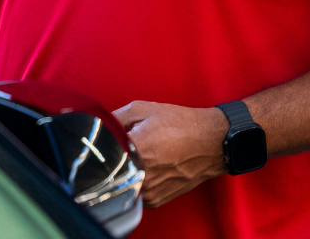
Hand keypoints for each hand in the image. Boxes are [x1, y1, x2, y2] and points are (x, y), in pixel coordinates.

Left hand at [112, 100, 228, 207]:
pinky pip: (135, 191)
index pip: (103, 151)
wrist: (209, 142)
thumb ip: (116, 117)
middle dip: (115, 156)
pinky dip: (137, 180)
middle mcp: (140, 174)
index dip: (103, 143)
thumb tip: (100, 126)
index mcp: (135, 149)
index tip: (108, 138)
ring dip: (126, 170)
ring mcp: (147, 190)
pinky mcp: (155, 200)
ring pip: (123, 182)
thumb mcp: (143, 109)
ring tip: (142, 155)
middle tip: (127, 145)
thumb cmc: (179, 123)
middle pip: (112, 168)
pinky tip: (148, 166)